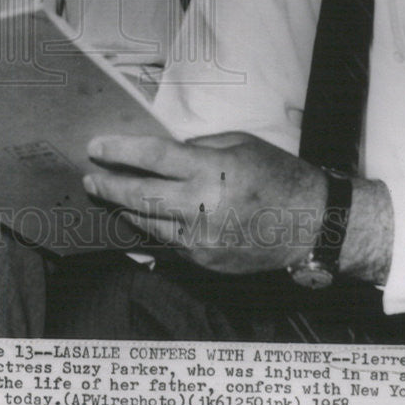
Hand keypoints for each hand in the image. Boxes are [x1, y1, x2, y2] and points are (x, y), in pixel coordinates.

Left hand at [83, 133, 326, 273]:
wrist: (313, 225)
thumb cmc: (279, 175)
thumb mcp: (240, 144)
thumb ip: (199, 148)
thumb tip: (165, 151)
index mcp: (212, 170)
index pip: (153, 156)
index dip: (120, 150)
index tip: (97, 147)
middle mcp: (202, 206)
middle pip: (140, 194)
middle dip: (109, 184)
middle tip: (90, 177)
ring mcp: (201, 238)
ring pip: (148, 221)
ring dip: (125, 206)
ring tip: (109, 194)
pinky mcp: (205, 260)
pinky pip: (169, 240)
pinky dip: (152, 225)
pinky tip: (142, 215)